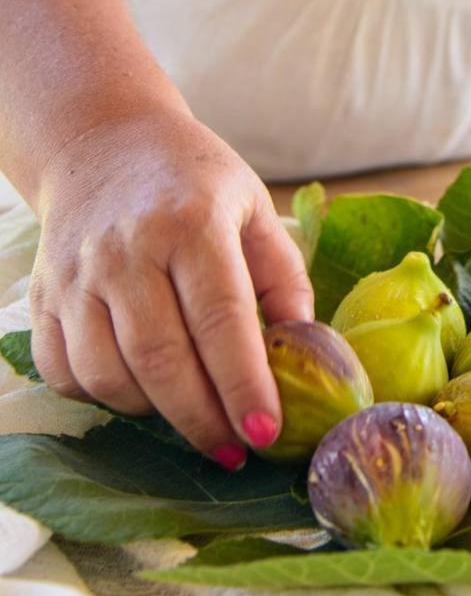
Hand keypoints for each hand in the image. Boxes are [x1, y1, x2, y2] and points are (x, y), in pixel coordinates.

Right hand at [29, 111, 313, 468]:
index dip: (244, 384)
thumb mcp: (255, 209)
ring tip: (195, 417)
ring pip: (108, 374)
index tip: (266, 432)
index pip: (221, 319)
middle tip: (235, 450)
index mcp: (192, 223)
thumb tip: (302, 348)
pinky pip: (65, 371)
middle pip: (160, 359)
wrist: (103, 145)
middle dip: (202, 419)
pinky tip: (143, 392)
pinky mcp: (42, 295)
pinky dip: (105, 397)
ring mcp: (75, 274)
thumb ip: (283, 277)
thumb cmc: (195, 184)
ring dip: (156, 413)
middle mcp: (126, 250)